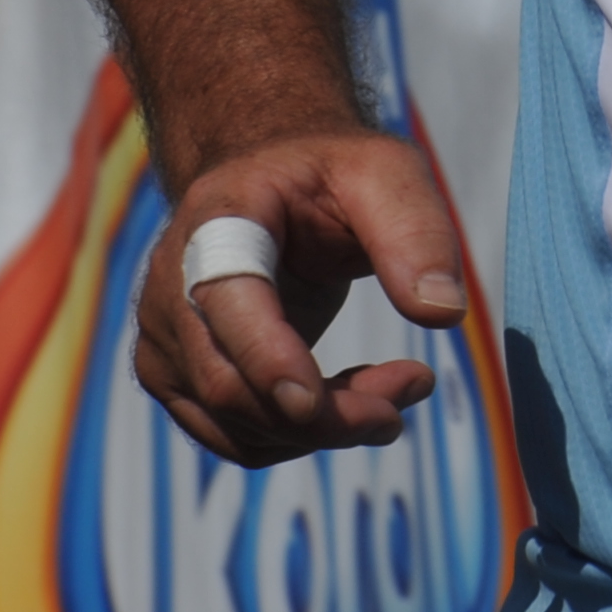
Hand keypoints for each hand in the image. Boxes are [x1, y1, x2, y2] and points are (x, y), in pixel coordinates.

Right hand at [132, 128, 467, 466]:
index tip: (313, 400)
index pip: (224, 298)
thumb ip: (415, 232)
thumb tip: (444, 313)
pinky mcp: (182, 384)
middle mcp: (172, 289)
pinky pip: (242, 438)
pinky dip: (306, 436)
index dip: (262, 354)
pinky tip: (358, 397)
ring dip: (329, 429)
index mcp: (216, 223)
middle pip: (232, 385)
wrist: (268, 186)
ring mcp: (167, 344)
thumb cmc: (328, 175)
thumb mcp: (384, 172)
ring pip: (240, 426)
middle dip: (329, 411)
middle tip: (416, 384)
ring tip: (402, 386)